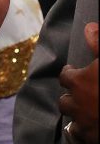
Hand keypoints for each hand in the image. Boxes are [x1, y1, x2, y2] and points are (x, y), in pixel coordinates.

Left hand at [59, 22, 98, 142]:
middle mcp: (77, 103)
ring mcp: (84, 122)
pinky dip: (82, 133)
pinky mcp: (92, 138)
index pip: (65, 76)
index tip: (74, 72)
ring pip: (70, 119)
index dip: (70, 74)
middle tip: (80, 94)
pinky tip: (89, 128)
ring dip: (75, 114)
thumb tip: (89, 28)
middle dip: (71, 96)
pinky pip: (79, 136)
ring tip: (83, 111)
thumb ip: (99, 44)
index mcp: (80, 82)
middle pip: (64, 100)